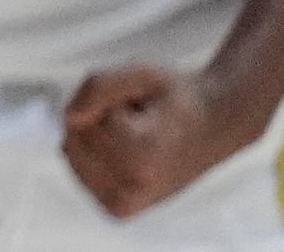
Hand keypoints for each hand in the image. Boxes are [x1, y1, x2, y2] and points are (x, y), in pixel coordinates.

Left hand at [62, 64, 260, 218]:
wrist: (215, 126)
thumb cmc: (177, 98)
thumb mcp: (142, 74)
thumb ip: (99, 87)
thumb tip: (69, 117)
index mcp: (143, 159)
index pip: (83, 118)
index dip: (109, 103)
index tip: (144, 108)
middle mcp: (133, 188)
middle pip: (73, 136)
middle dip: (98, 119)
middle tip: (141, 122)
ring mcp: (124, 204)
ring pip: (71, 151)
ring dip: (96, 136)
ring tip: (136, 136)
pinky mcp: (117, 209)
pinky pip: (79, 169)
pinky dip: (93, 153)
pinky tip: (127, 152)